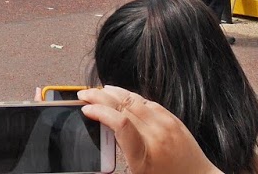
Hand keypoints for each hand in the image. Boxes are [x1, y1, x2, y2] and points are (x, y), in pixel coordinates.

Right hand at [79, 86, 220, 173]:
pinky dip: (131, 96)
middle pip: (123, 106)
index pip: (119, 123)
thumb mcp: (137, 172)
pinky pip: (148, 102)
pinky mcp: (173, 119)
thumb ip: (122, 150)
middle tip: (84, 94)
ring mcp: (166, 125)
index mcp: (144, 155)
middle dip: (99, 96)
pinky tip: (122, 95)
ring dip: (113, 92)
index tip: (86, 109)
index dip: (100, 111)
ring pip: (134, 99)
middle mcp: (156, 136)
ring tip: (98, 91)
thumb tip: (106, 127)